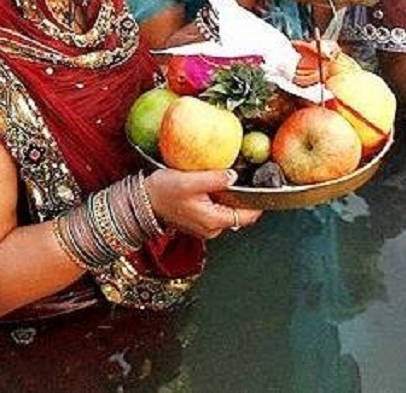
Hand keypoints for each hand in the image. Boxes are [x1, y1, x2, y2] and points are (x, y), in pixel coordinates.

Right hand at [144, 168, 260, 238]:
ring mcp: (205, 227)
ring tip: (224, 179)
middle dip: (243, 197)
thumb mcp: (190, 180)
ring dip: (229, 197)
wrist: (141, 201)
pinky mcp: (198, 222)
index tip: (264, 187)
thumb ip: (215, 179)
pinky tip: (211, 185)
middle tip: (243, 177)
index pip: (247, 216)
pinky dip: (218, 199)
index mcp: (213, 220)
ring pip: (227, 211)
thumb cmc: (163, 192)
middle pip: (239, 214)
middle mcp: (212, 228)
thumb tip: (234, 176)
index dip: (258, 203)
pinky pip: (216, 211)